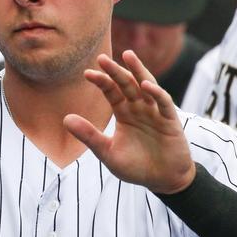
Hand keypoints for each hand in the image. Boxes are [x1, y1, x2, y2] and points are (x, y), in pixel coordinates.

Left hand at [64, 50, 195, 194]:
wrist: (163, 181)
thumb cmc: (136, 166)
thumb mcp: (108, 153)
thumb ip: (89, 136)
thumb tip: (65, 118)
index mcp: (124, 113)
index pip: (111, 91)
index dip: (101, 81)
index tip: (87, 74)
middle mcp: (139, 108)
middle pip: (126, 84)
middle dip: (115, 71)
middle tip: (101, 58)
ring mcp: (155, 112)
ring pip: (147, 85)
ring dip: (138, 70)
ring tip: (127, 56)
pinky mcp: (171, 120)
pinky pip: (164, 102)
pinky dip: (156, 92)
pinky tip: (145, 85)